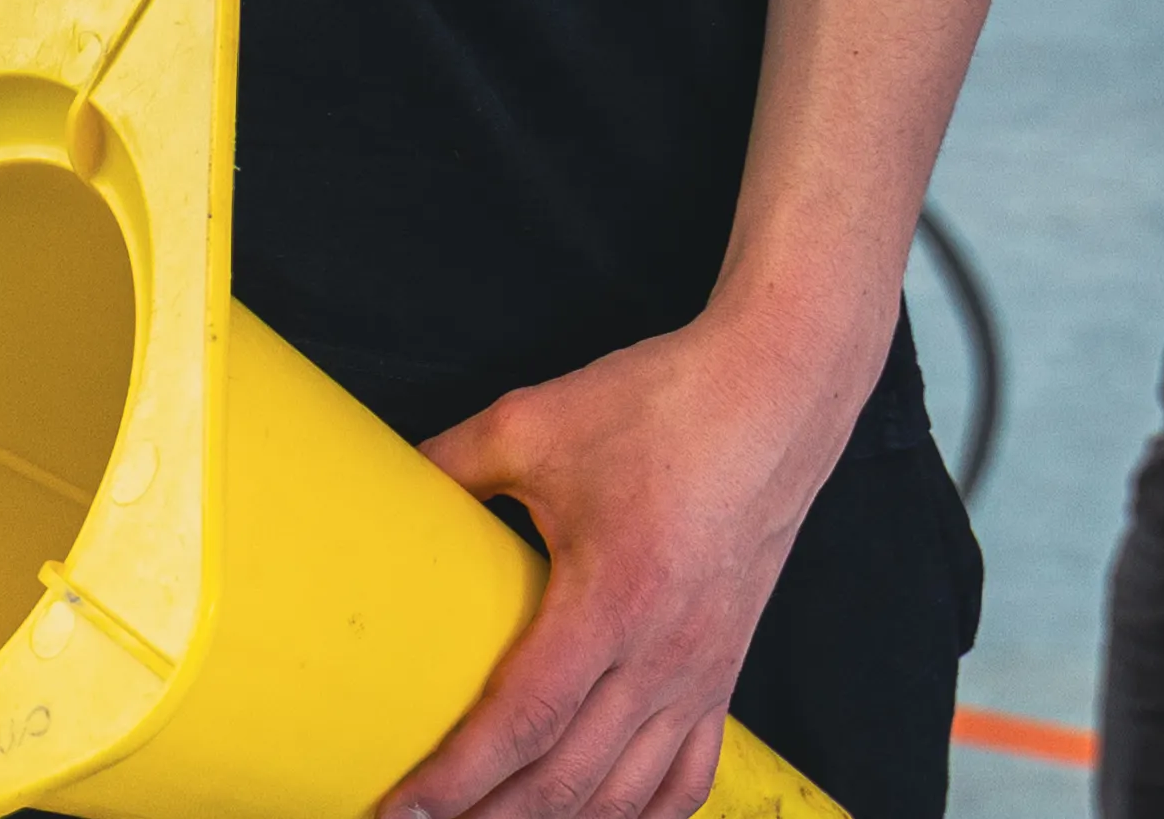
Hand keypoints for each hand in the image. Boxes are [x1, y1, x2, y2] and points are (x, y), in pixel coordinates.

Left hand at [388, 308, 859, 818]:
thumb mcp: (537, 422)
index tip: (398, 809)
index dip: (453, 779)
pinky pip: (689, 777)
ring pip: (623, 796)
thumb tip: (386, 487)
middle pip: (565, 782)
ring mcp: (701, 670)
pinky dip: (643, 818)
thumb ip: (452, 464)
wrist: (778, 388)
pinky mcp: (726, 668)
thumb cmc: (668, 403)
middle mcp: (663, 652)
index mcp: (613, 598)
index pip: (521, 721)